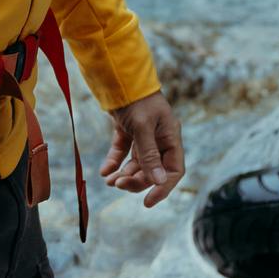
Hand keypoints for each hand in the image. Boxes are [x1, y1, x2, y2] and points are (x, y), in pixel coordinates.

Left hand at [100, 91, 184, 207]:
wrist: (117, 76)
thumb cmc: (136, 99)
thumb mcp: (143, 127)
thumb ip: (149, 155)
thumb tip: (159, 182)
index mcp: (171, 136)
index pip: (173, 169)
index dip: (163, 187)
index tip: (147, 202)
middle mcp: (159, 137)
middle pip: (153, 169)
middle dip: (137, 180)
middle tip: (119, 185)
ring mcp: (143, 134)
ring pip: (137, 163)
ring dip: (124, 174)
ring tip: (110, 181)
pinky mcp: (127, 130)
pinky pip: (122, 152)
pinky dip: (114, 162)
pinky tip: (104, 172)